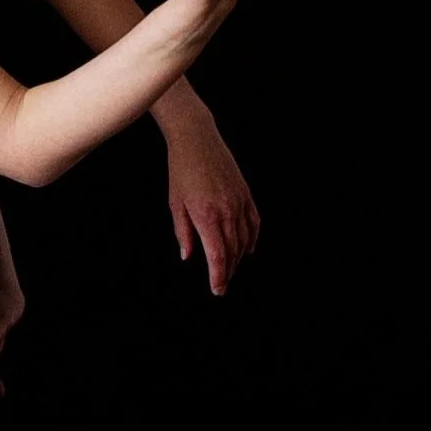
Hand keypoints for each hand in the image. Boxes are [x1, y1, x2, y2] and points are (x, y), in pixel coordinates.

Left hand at [164, 117, 259, 294]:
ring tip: (230, 269)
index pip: (217, 256)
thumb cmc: (181, 173)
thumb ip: (184, 233)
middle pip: (233, 251)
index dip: (219, 276)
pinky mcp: (246, 194)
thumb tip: (189, 256)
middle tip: (221, 284)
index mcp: (207, 217)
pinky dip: (252, 239)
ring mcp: (240, 202)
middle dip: (228, 271)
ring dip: (238, 258)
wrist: (197, 141)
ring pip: (245, 239)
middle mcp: (227, 212)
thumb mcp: (176, 205)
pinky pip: (254, 223)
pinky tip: (247, 249)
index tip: (217, 290)